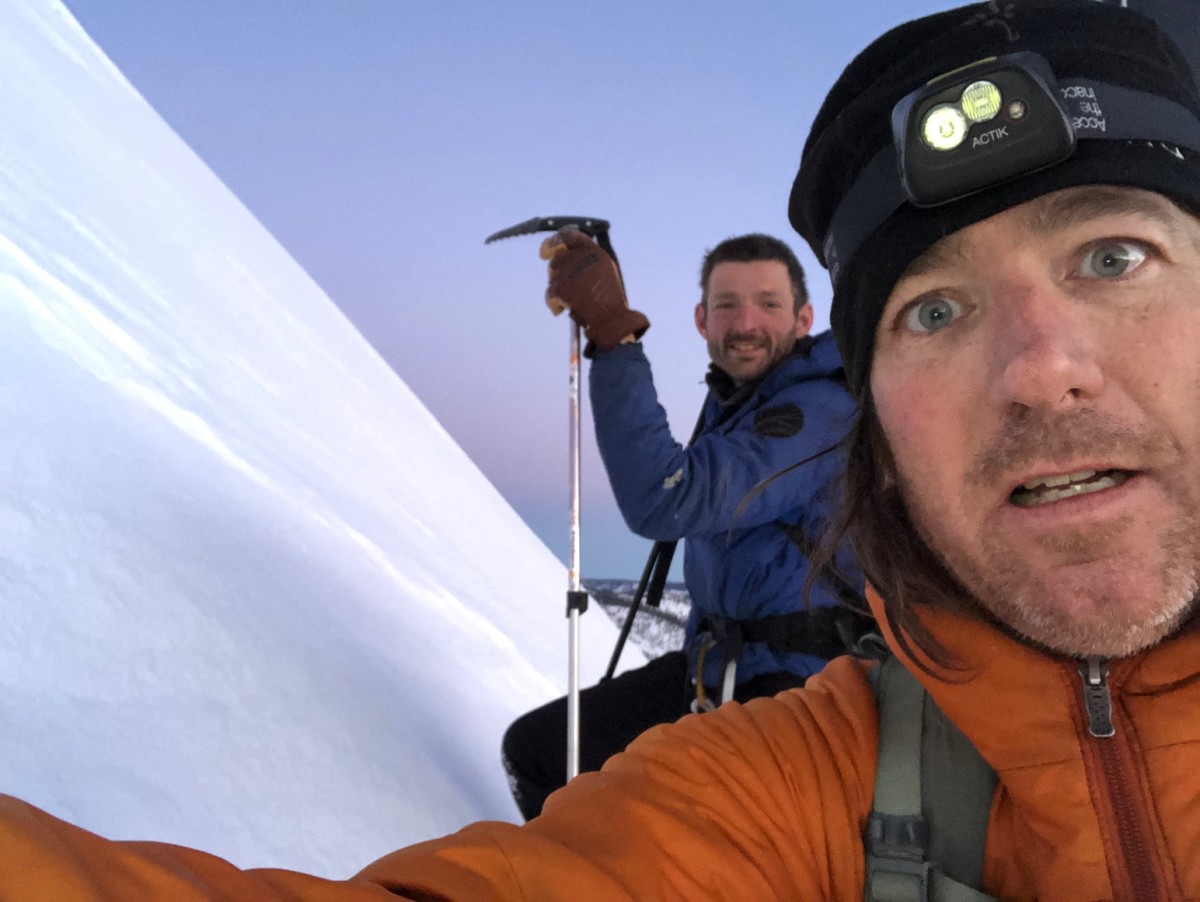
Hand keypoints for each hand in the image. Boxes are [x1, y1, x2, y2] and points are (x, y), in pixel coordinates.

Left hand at [540, 228, 649, 351]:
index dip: (554, 241)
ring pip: (552, 277)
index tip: (546, 252)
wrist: (612, 322)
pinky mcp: (563, 288)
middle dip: (556, 273)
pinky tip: (560, 310)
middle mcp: (584, 258)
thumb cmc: (608, 300)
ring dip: (557, 289)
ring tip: (570, 302)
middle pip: (557, 259)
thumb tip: (558, 252)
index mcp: (595, 251)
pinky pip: (549, 293)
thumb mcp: (603, 271)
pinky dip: (553, 304)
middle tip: (561, 285)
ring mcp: (572, 272)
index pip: (569, 235)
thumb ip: (585, 258)